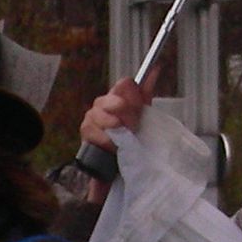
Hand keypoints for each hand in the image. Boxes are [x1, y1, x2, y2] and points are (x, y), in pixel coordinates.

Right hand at [76, 69, 164, 202]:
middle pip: (114, 98)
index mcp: (119, 98)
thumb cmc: (132, 143)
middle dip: (127, 114)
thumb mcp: (144, 118)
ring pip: (101, 113)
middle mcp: (103, 104)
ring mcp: (92, 118)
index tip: (140, 112)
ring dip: (116, 128)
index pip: (125, 84)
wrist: (118, 173)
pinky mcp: (85, 133)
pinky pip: (93, 130)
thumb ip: (145, 93)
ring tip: (123, 139)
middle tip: (133, 128)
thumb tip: (156, 68)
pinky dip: (105, 140)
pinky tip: (112, 147)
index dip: (135, 97)